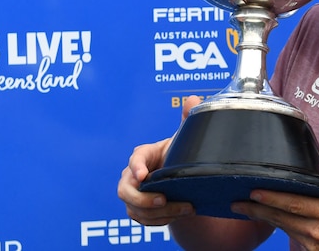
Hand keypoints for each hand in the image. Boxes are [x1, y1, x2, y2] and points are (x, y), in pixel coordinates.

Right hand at [117, 96, 200, 225]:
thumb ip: (189, 119)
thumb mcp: (185, 138)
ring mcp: (134, 195)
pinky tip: (180, 214)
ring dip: (159, 212)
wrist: (181, 176)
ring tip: (185, 208)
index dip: (136, 167)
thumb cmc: (180, 154)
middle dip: (143, 198)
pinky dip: (161, 220)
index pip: (135, 159)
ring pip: (136, 209)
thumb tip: (193, 99)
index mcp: (144, 155)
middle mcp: (133, 176)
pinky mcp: (139, 210)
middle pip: (125, 191)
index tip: (144, 175)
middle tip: (165, 199)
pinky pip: (144, 220)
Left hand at [230, 147, 318, 250]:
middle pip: (281, 218)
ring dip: (264, 218)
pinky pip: (292, 238)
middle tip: (237, 202)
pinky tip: (270, 220)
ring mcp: (315, 245)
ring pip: (284, 228)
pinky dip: (280, 227)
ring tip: (245, 209)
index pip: (294, 202)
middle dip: (257, 209)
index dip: (272, 197)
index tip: (254, 190)